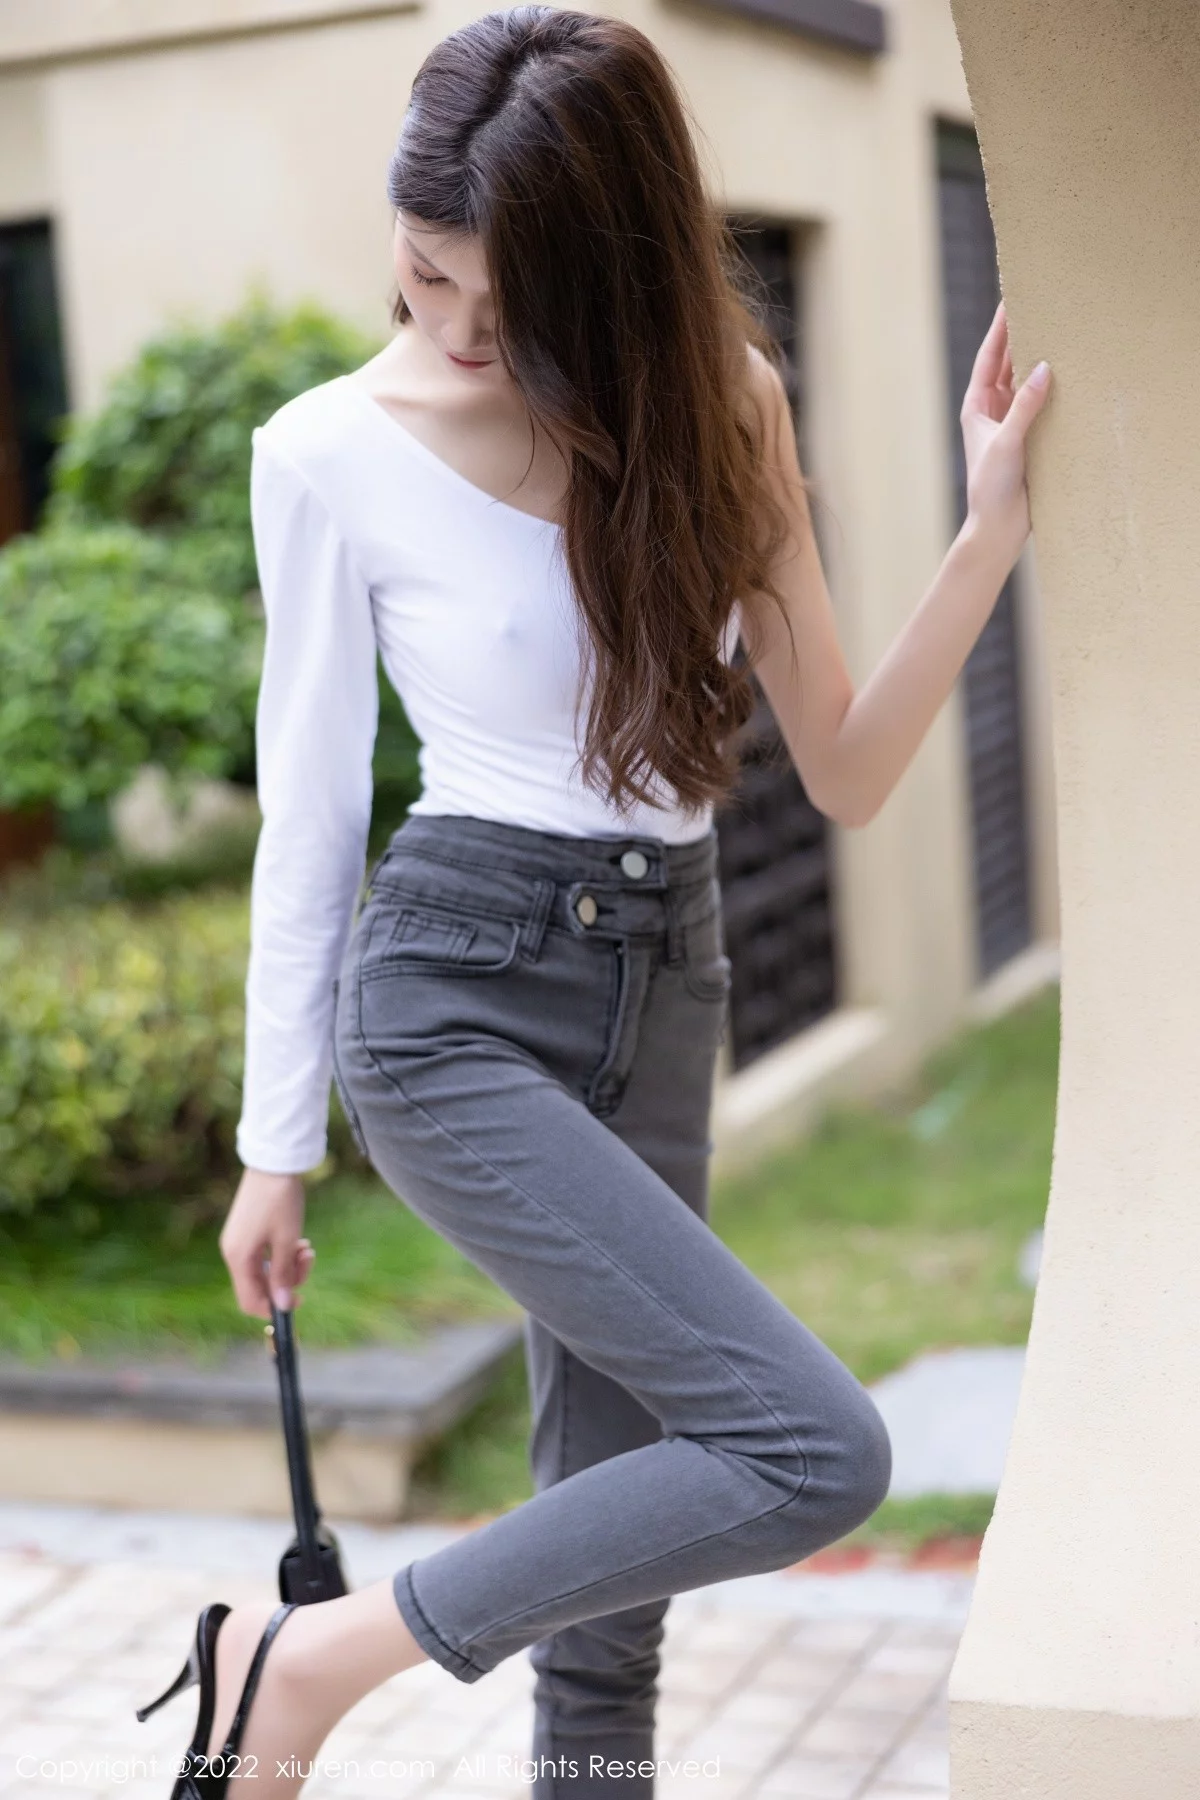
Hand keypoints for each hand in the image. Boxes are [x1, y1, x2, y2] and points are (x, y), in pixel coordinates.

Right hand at [219, 1168, 315, 1318]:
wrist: (273, 1162)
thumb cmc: (280, 1201)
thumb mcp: (286, 1240)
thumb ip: (283, 1275)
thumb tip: (283, 1305)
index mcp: (238, 1258)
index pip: (250, 1300)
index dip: (273, 1308)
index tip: (299, 1300)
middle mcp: (233, 1252)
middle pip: (259, 1285)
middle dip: (287, 1279)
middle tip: (308, 1260)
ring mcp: (240, 1240)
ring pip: (265, 1268)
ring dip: (288, 1264)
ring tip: (307, 1248)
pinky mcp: (247, 1230)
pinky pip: (264, 1253)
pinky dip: (282, 1252)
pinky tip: (299, 1240)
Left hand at [960, 299, 1051, 570]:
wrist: (997, 527)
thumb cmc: (991, 486)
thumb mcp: (1007, 442)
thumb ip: (1025, 406)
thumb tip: (1043, 368)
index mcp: (977, 406)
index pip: (990, 358)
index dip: (1000, 329)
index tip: (1009, 299)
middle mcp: (992, 410)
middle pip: (1008, 365)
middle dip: (1021, 337)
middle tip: (1039, 306)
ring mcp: (1011, 423)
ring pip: (1025, 383)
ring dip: (1038, 361)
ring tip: (1056, 331)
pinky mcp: (1028, 437)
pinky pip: (1040, 404)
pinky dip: (1051, 388)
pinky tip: (1067, 373)